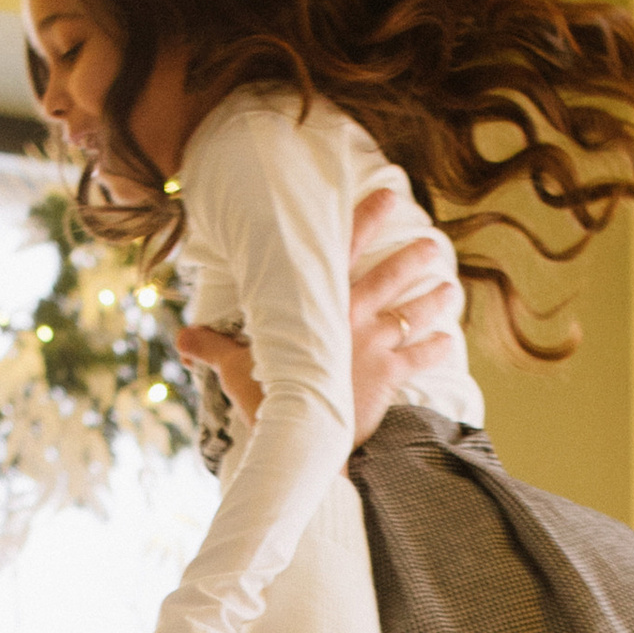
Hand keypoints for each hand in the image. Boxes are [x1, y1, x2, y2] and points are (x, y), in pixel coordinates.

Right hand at [174, 193, 464, 448]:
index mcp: (319, 303)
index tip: (388, 194)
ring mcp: (375, 345)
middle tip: (434, 242)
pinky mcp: (389, 376)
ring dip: (434, 300)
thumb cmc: (266, 401)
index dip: (367, 218)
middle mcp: (352, 316)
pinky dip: (435, 348)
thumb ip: (213, 348)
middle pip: (390, 276)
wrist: (302, 439)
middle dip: (414, 257)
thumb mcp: (235, 370)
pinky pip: (419, 358)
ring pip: (413, 314)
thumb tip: (182, 339)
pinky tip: (448, 340)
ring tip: (451, 288)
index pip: (345, 249)